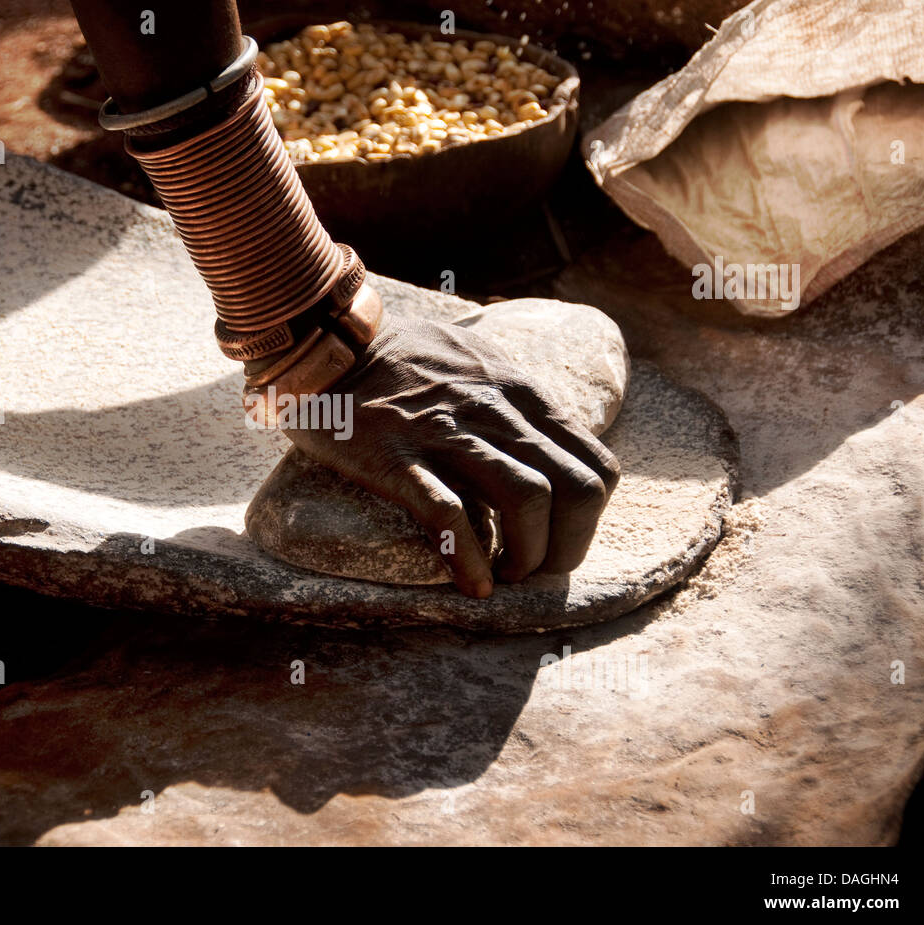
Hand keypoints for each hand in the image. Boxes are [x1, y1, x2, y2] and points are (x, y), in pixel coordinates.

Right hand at [281, 313, 620, 597]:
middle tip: (536, 569)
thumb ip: (515, 404)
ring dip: (527, 556)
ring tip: (504, 575)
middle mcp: (496, 411)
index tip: (559, 541)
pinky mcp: (398, 457)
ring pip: (528, 500)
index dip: (588, 520)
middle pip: (577, 490)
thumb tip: (543, 452)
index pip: (597, 467)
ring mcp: (447, 433)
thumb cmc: (401, 358)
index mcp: (521, 393)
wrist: (326, 339)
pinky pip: (450, 515)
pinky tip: (470, 585)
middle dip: (568, 545)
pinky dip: (470, 561)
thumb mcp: (478, 363)